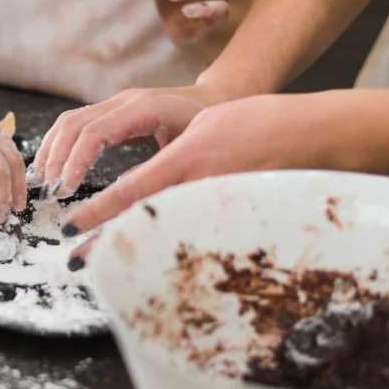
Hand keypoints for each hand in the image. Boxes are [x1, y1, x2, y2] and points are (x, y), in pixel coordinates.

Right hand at [29, 83, 228, 197]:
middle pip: (74, 124)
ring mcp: (115, 103)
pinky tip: (52, 170)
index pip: (95, 132)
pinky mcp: (110, 112)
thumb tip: (128, 200)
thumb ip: (159, 172)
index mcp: (144, 108)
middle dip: (56, 159)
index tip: (65, 191)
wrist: (217, 101)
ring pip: (68, 122)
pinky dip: (58, 146)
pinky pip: (74, 124)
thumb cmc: (209, 130)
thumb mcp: (190, 153)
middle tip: (49, 192)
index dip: (74, 162)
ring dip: (51, 152)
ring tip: (43, 183)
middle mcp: (124, 100)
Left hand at [63, 93, 333, 255]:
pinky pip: (193, 237)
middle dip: (106, 242)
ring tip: (102, 266)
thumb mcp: (204, 129)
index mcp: (188, 158)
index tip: (71, 226)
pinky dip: (167, 249)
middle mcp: (200, 186)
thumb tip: (139, 182)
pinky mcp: (234, 220)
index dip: (98, 211)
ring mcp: (219, 206)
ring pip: (165, 234)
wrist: (316, 135)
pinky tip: (151, 260)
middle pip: (142, 222)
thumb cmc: (259, 123)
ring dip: (132, 249)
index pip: (132, 189)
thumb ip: (169, 156)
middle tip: (75, 260)